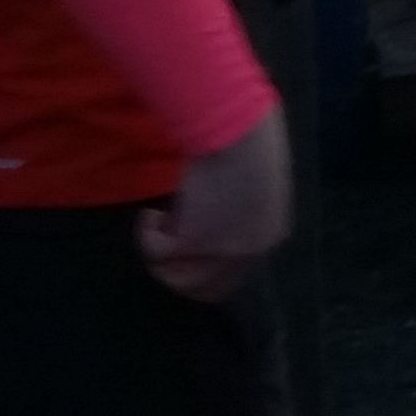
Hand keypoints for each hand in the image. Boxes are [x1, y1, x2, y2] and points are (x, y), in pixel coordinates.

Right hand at [139, 108, 292, 302]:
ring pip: (180, 280)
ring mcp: (223, 249)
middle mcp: (250, 250)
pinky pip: (157, 253)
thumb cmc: (249, 142)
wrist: (238, 129)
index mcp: (269, 235)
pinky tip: (151, 214)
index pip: (234, 275)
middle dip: (178, 272)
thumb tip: (215, 216)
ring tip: (157, 223)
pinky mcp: (194, 240)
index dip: (203, 266)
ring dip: (161, 258)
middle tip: (162, 243)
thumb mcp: (254, 186)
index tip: (182, 245)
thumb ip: (241, 210)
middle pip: (207, 287)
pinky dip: (147, 235)